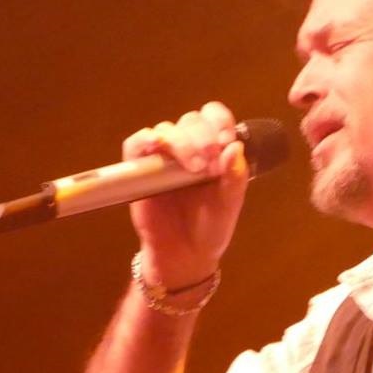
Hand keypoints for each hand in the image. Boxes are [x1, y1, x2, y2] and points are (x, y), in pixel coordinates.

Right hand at [123, 101, 249, 288]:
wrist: (185, 255)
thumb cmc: (209, 227)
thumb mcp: (229, 205)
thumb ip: (235, 178)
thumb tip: (235, 148)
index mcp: (214, 150)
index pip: (214, 117)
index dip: (220, 122)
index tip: (227, 140)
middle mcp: (188, 147)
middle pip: (191, 121)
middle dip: (203, 137)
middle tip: (210, 163)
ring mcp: (163, 157)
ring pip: (167, 130)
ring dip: (181, 142)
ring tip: (194, 168)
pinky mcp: (139, 169)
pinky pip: (136, 145)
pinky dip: (144, 140)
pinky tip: (156, 146)